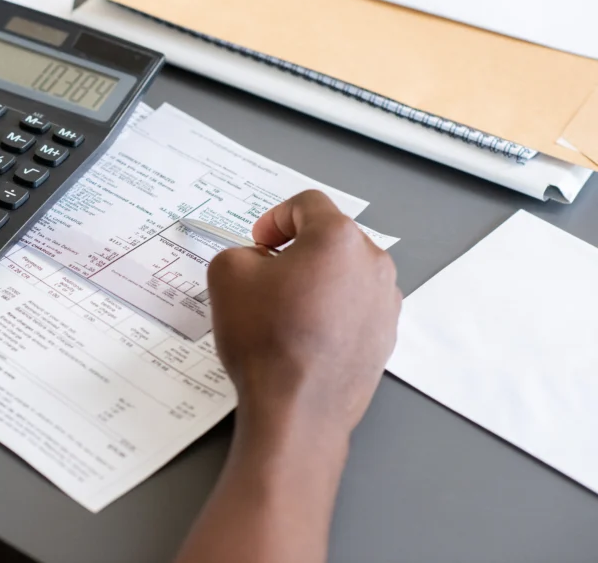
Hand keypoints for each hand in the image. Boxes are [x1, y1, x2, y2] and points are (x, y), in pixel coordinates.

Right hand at [207, 190, 400, 437]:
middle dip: (296, 250)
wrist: (297, 408)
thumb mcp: (227, 276)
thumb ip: (239, 251)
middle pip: (331, 238)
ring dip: (315, 281)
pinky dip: (330, 311)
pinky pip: (354, 307)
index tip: (259, 240)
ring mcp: (385, 302)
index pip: (307, 204)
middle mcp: (372, 264)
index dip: (275, 217)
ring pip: (344, 274)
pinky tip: (302, 334)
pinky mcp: (385, 336)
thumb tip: (255, 261)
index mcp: (338, 239)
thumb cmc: (268, 342)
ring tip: (282, 309)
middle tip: (266, 273)